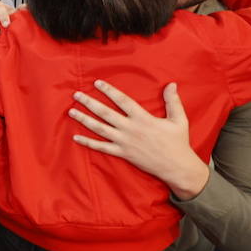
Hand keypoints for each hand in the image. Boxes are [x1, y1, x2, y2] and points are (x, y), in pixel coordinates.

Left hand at [69, 81, 208, 199]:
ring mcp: (124, 142)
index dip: (109, 91)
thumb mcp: (179, 120)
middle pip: (105, 113)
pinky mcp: (122, 154)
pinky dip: (88, 142)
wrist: (177, 167)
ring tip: (71, 111)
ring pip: (100, 129)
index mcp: (143, 118)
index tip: (96, 83)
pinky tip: (76, 137)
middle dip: (89, 103)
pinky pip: (102, 148)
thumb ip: (173, 101)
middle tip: (76, 95)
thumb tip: (171, 84)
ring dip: (84, 119)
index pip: (122, 101)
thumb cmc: (178, 142)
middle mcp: (131, 129)